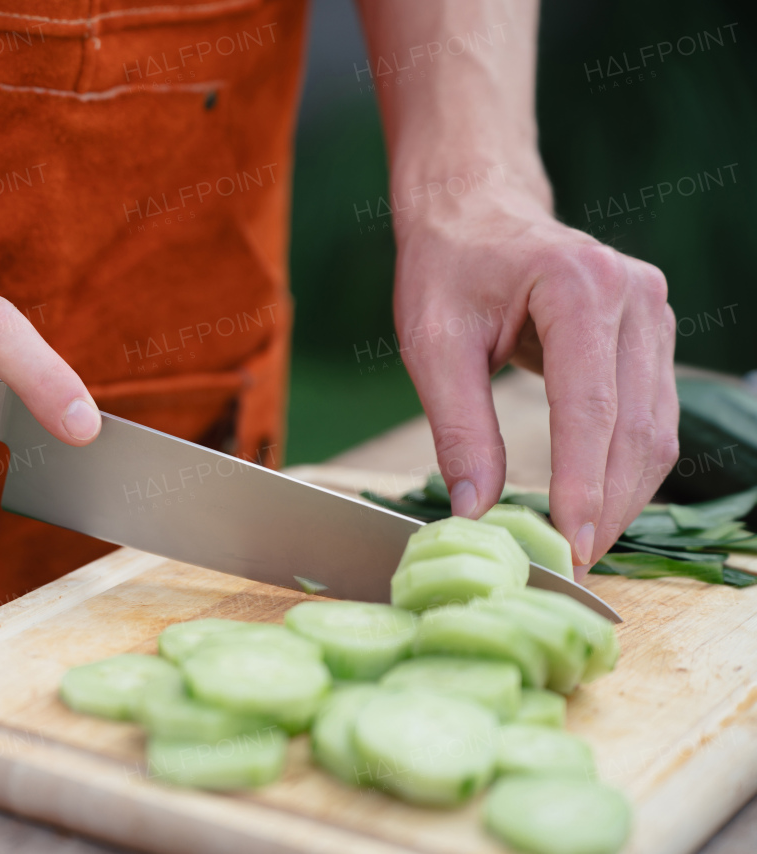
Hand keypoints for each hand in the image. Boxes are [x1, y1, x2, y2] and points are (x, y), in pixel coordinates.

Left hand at [393, 185, 677, 575]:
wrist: (475, 210)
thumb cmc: (447, 268)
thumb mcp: (433, 344)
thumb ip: (458, 426)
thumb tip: (475, 510)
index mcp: (579, 286)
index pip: (589, 408)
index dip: (580, 486)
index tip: (568, 548)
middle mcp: (635, 296)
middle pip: (633, 427)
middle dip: (604, 505)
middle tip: (570, 567)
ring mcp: (654, 314)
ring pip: (654, 430)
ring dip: (621, 496)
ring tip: (580, 549)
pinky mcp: (652, 337)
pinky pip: (649, 417)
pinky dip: (623, 468)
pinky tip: (592, 506)